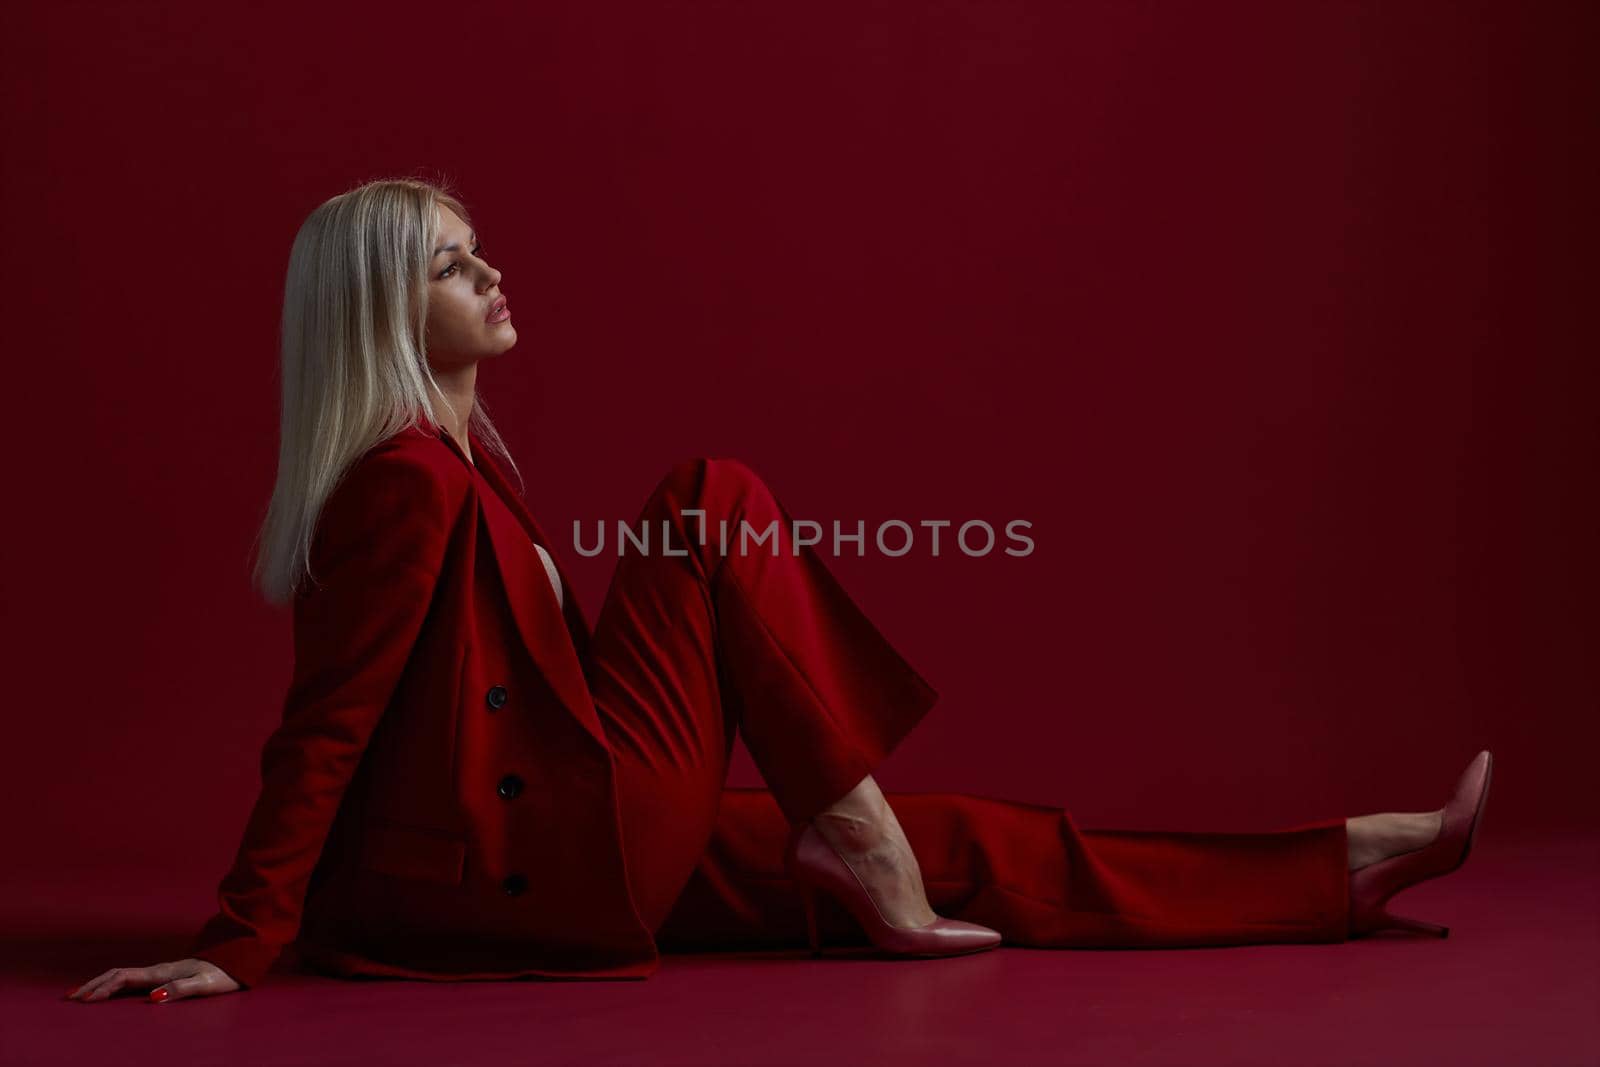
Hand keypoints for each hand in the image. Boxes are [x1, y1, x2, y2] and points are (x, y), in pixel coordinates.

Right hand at [65, 958, 240, 1002]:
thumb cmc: (222, 974)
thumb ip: (180, 990)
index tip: (85, 1001)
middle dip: (93, 984)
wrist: (236, 961)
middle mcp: (157, 969)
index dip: (104, 988)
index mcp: (162, 972)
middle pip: (117, 974)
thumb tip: (152, 997)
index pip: (125, 978)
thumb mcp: (204, 985)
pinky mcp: (164, 975)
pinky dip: (113, 983)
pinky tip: (109, 991)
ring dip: (99, 983)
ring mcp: (159, 971)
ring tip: (80, 994)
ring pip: (121, 975)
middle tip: (70, 998)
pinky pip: (131, 978)